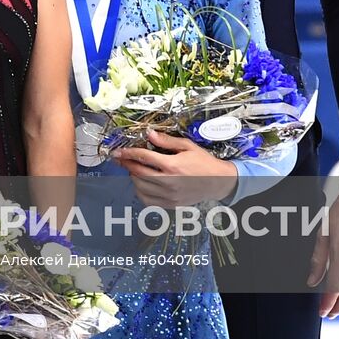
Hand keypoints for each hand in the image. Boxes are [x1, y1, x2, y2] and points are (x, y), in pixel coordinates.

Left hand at [112, 132, 237, 207]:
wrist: (218, 181)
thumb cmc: (203, 162)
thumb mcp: (187, 146)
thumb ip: (166, 141)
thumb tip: (149, 133)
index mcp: (173, 165)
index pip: (144, 157)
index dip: (129, 153)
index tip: (119, 152)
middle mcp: (169, 182)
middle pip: (139, 173)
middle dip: (127, 165)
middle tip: (121, 159)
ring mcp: (170, 195)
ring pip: (141, 188)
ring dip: (133, 178)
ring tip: (133, 170)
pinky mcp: (171, 204)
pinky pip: (149, 201)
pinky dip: (141, 192)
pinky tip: (142, 184)